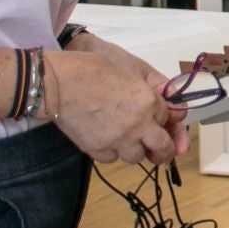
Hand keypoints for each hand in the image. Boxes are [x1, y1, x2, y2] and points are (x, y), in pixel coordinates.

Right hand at [46, 50, 179, 163]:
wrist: (60, 83)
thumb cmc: (96, 68)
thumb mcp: (133, 70)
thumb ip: (154, 88)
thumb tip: (168, 107)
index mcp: (150, 102)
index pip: (168, 118)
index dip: (162, 117)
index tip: (157, 118)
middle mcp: (138, 125)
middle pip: (162, 148)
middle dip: (164, 149)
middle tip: (160, 149)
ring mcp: (117, 140)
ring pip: (136, 156)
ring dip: (134, 148)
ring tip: (125, 137)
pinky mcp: (96, 150)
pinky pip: (112, 158)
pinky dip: (111, 151)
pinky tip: (106, 138)